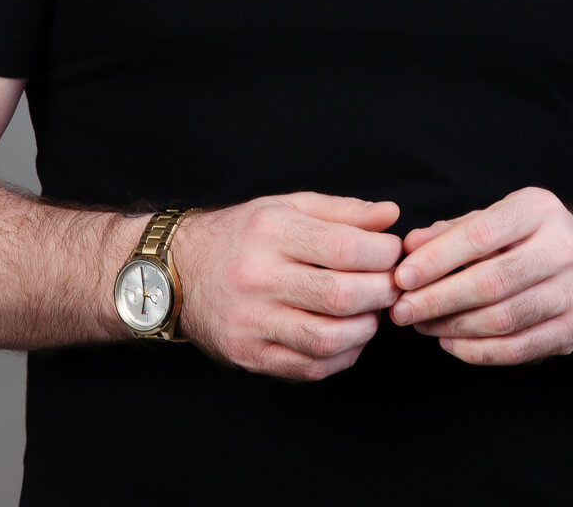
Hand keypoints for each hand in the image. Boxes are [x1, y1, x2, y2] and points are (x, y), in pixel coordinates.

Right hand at [174, 192, 401, 380]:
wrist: (180, 271)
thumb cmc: (243, 234)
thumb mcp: (287, 206)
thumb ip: (342, 211)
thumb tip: (391, 216)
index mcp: (271, 231)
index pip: (343, 248)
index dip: (382, 254)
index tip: (392, 253)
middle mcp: (257, 276)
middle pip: (339, 296)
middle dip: (381, 293)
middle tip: (392, 286)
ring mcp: (250, 320)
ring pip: (327, 338)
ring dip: (365, 329)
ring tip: (371, 312)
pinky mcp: (248, 354)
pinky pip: (309, 367)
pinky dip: (342, 356)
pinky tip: (349, 337)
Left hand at [389, 187, 572, 364]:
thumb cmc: (526, 238)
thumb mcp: (494, 219)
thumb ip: (451, 231)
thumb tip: (410, 246)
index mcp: (538, 210)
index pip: (480, 235)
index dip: (436, 259)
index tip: (402, 277)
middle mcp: (563, 248)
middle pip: (491, 282)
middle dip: (438, 300)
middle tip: (402, 311)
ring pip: (503, 320)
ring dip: (453, 327)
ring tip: (422, 326)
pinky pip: (518, 349)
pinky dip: (478, 351)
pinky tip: (450, 342)